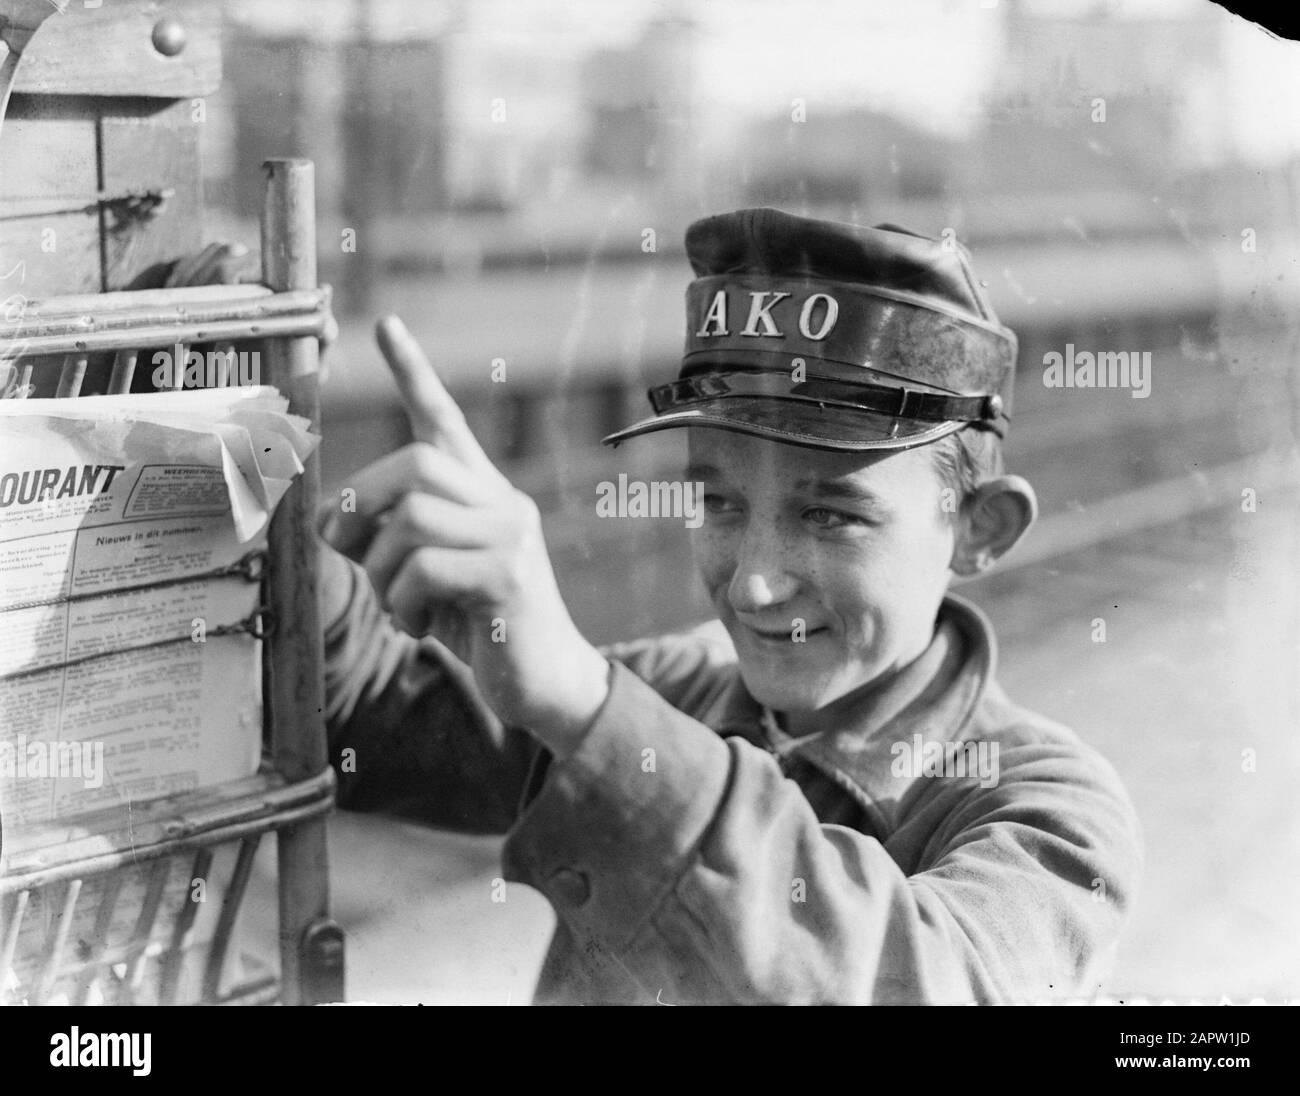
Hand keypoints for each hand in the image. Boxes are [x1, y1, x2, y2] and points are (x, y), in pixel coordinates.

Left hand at [320, 316, 609, 755]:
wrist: (544, 682)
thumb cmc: (480, 625)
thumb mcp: (422, 575)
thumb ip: (386, 540)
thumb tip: (335, 521)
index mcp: (482, 493)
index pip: (445, 420)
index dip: (414, 373)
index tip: (385, 325)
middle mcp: (502, 501)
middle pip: (415, 462)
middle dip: (365, 502)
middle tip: (351, 548)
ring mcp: (511, 536)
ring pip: (414, 517)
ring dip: (383, 569)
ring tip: (401, 606)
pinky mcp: (511, 577)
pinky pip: (427, 568)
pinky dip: (404, 601)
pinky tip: (421, 626)